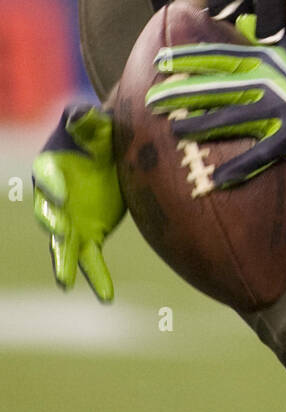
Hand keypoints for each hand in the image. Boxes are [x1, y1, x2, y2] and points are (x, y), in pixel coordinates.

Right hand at [33, 105, 125, 301]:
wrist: (114, 151)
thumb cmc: (100, 132)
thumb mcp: (97, 123)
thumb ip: (87, 120)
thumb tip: (81, 114)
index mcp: (49, 168)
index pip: (46, 178)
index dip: (52, 187)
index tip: (62, 196)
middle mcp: (54, 199)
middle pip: (47, 215)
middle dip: (51, 226)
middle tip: (58, 235)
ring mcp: (70, 221)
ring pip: (63, 246)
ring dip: (64, 263)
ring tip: (65, 282)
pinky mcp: (89, 234)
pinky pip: (91, 259)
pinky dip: (97, 277)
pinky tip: (106, 297)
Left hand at [145, 16, 285, 187]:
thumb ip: (269, 43)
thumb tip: (244, 24)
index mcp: (268, 62)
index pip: (221, 57)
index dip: (189, 58)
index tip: (159, 60)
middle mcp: (271, 81)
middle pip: (219, 86)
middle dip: (183, 92)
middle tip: (152, 99)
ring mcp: (282, 109)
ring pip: (233, 117)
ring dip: (202, 125)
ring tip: (175, 131)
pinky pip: (259, 154)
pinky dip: (237, 167)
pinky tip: (215, 179)